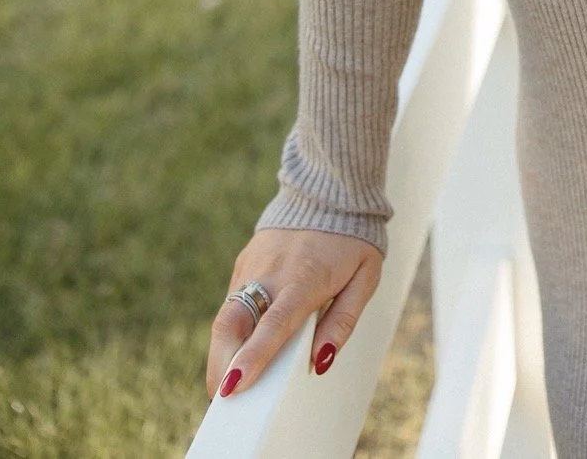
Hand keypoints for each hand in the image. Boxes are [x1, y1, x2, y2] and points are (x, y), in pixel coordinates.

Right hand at [206, 227, 383, 399]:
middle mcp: (272, 271)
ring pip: (225, 315)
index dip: (254, 357)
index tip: (234, 387)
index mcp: (305, 278)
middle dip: (221, 364)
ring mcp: (253, 265)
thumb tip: (320, 362)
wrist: (330, 188)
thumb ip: (343, 322)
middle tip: (222, 399)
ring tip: (227, 382)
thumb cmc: (352, 240)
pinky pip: (234, 300)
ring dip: (221, 351)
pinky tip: (240, 346)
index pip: (274, 324)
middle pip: (232, 322)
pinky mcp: (245, 261)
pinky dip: (233, 328)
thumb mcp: (365, 278)